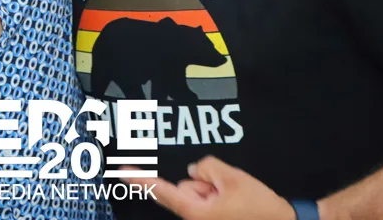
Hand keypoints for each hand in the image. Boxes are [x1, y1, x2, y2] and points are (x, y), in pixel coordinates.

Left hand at [125, 156, 294, 219]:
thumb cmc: (260, 208)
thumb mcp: (232, 178)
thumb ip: (206, 167)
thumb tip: (195, 170)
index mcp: (195, 212)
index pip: (161, 191)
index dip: (140, 179)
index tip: (122, 171)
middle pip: (184, 189)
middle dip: (203, 184)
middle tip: (228, 190)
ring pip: (197, 193)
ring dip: (213, 190)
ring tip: (237, 198)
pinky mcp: (213, 219)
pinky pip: (207, 200)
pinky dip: (218, 195)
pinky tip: (237, 201)